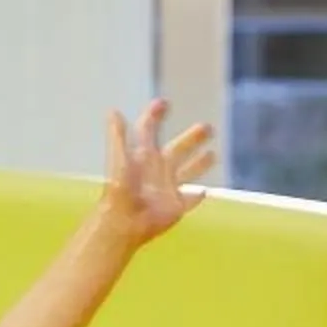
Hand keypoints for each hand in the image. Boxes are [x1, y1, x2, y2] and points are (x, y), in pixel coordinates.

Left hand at [98, 100, 216, 242]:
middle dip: (191, 138)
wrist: (124, 223)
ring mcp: (168, 188)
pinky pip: (189, 200)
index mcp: (143, 156)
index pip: (149, 130)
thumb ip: (117, 137)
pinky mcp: (176, 206)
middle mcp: (157, 169)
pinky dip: (197, 196)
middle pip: (178, 149)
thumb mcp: (119, 160)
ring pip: (188, 172)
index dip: (154, 115)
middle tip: (207, 127)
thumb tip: (113, 111)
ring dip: (200, 164)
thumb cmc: (120, 191)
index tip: (163, 102)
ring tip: (214, 154)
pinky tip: (205, 192)